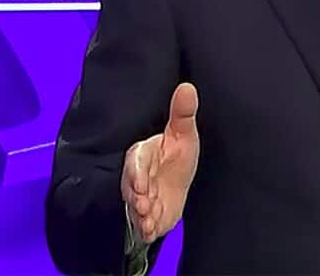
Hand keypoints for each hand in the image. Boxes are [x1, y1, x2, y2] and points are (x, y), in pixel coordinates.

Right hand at [121, 82, 199, 243]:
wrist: (174, 187)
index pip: (136, 160)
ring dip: (140, 213)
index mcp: (144, 154)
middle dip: (136, 194)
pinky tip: (151, 231)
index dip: (137, 172)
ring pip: (135, 205)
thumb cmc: (175, 157)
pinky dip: (145, 228)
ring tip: (148, 218)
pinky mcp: (146, 216)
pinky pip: (141, 223)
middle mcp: (138, 176)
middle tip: (143, 203)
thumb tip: (187, 87)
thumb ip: (182, 114)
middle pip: (132, 184)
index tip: (142, 183)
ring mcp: (140, 197)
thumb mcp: (183, 135)